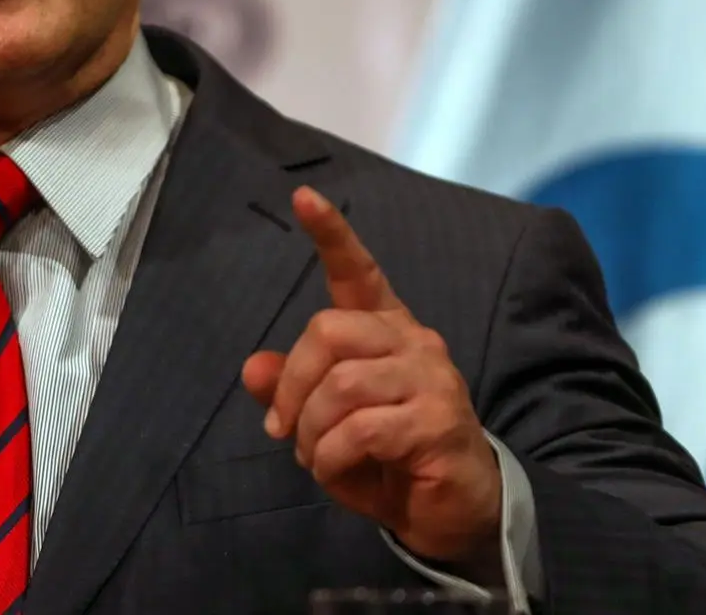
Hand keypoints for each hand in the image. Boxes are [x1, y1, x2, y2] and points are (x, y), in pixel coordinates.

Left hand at [241, 187, 500, 563]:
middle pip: (327, 331)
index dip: (332, 234)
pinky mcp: (438, 421)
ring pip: (340, 384)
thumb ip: (290, 390)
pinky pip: (360, 429)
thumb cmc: (387, 458)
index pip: (359, 272)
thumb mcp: (325, 423)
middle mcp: (413, 342)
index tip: (304, 196)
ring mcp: (431, 379)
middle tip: (285, 430)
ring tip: (316, 457)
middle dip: (292, 385)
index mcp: (386, 331)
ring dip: (310, 431)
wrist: (452, 509)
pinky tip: (335, 470)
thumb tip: (252, 368)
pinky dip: (331, 456)